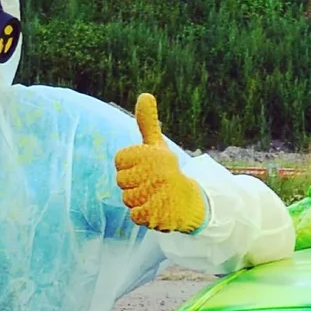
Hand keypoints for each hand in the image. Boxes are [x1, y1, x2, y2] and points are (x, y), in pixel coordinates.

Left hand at [116, 92, 205, 232]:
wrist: (190, 202)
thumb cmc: (167, 172)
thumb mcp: (158, 146)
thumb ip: (148, 123)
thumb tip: (145, 94)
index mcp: (154, 154)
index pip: (120, 161)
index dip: (128, 167)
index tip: (144, 169)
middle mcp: (158, 172)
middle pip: (122, 181)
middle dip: (133, 186)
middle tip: (151, 185)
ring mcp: (159, 195)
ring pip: (128, 199)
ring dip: (138, 201)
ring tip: (154, 197)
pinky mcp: (159, 214)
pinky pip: (135, 215)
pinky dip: (143, 215)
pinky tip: (156, 209)